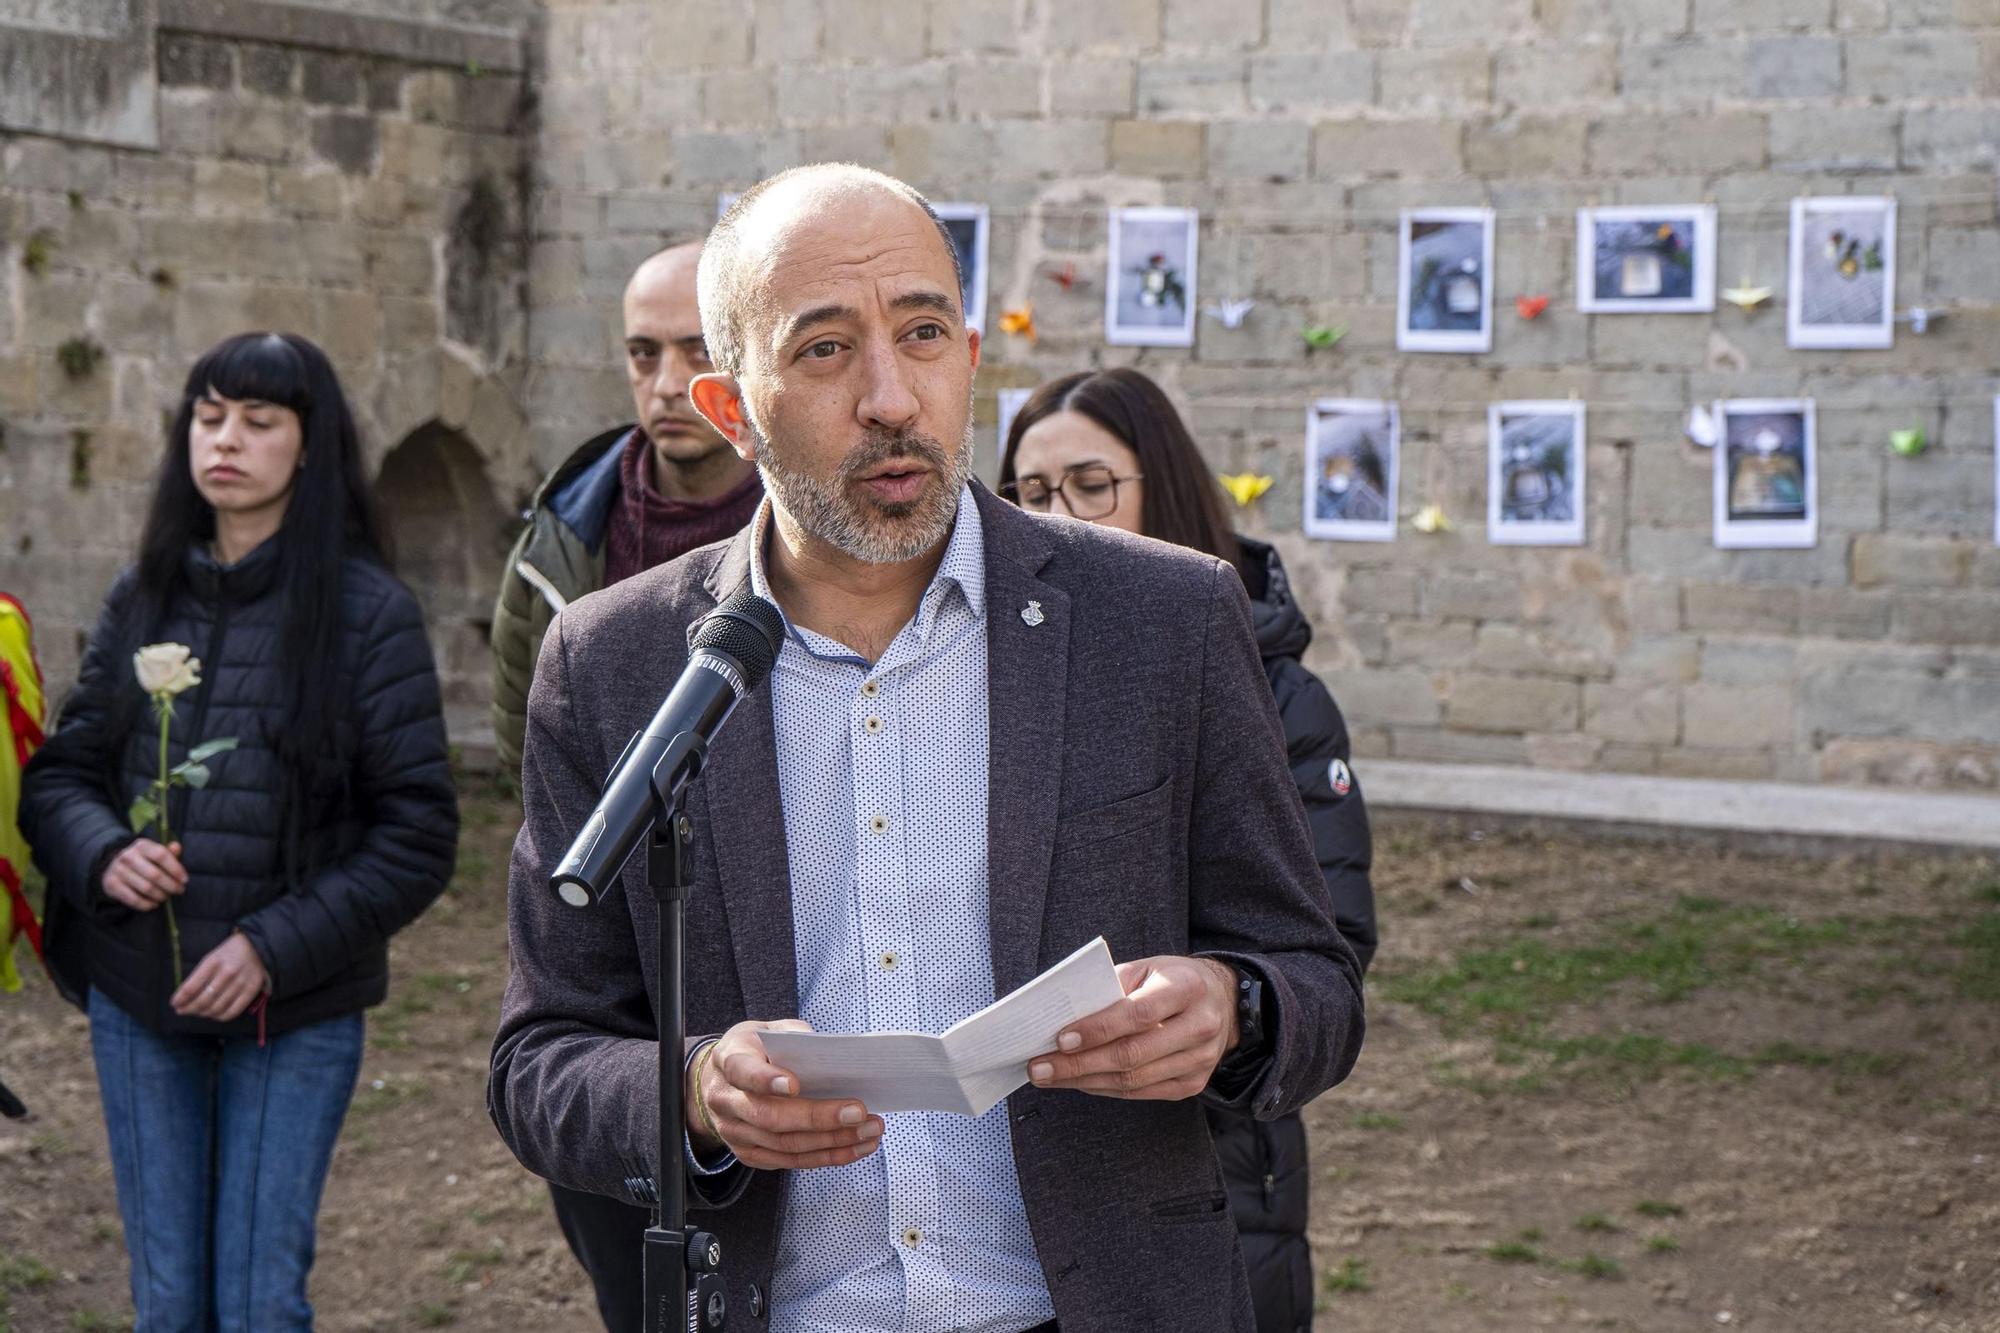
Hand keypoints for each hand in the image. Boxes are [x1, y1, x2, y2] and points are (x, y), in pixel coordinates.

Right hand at [102, 839, 185, 911]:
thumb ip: (168, 852)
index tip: (185, 880)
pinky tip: (154, 904)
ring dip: (160, 895)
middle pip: (155, 874)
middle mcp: (128, 856)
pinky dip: (147, 904)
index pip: (161, 855)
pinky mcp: (111, 884)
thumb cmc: (143, 861)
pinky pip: (133, 899)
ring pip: (146, 888)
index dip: (176, 869)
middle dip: (171, 885)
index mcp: (142, 845)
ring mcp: (118, 870)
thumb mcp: (155, 853)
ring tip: (166, 897)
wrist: (114, 867)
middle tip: (179, 891)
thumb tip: (176, 847)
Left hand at [171, 932, 268, 1020]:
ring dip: (203, 1013)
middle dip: (189, 1009)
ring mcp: (241, 983)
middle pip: (203, 1000)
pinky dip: (220, 1017)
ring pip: (216, 1008)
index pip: (191, 987)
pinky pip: (233, 1011)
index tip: (175, 1004)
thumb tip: (183, 998)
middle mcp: (227, 973)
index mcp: (213, 962)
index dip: (180, 999)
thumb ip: (198, 976)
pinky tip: (214, 1015)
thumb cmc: (228, 953)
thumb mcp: (210, 958)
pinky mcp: (252, 990)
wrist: (256, 946)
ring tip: (197, 1012)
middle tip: (182, 1011)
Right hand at [688, 1020, 883, 1171]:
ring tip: (869, 1131)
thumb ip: (795, 1036)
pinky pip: (789, 1161)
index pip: (743, 1071)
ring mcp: (734, 1132)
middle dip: (818, 1117)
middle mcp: (726, 1100)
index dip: (766, 1080)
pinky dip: (826, 1157)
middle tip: (859, 1111)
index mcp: (729, 1060)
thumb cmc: (755, 1050)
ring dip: (832, 1141)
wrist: (718, 1080)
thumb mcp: (768, 1031)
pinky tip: (855, 1148)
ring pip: (784, 1145)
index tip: (796, 1084)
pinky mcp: (749, 1154)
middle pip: (769, 1117)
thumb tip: (834, 1055)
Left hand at [1027, 955, 1240, 1100]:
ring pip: (1133, 1080)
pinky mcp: (1193, 1084)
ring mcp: (1199, 1060)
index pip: (1137, 1014)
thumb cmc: (1172, 980)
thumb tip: (1064, 1016)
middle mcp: (1200, 1026)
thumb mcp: (1146, 968)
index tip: (1059, 1039)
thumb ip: (1110, 988)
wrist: (1222, 1002)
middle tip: (1039, 1067)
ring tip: (1050, 1077)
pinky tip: (1078, 1081)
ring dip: (1085, 1080)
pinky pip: (1140, 1092)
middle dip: (1079, 1064)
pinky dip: (1104, 1088)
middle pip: (1132, 1054)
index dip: (1096, 1029)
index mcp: (1187, 988)